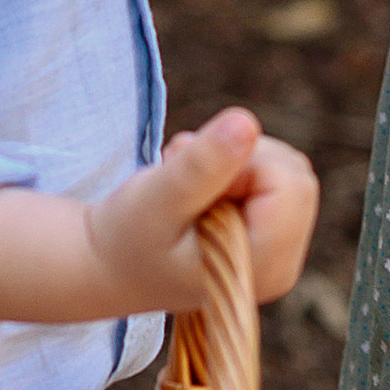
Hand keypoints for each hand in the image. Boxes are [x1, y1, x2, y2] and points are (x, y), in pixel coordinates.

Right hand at [0, 108, 321, 327]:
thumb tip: (247, 121)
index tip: (192, 179)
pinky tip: (193, 196)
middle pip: (293, 171)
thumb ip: (201, 165)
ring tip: (184, 190)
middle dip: (239, 162)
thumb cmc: (119, 238)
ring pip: (281, 168)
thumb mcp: (154, 199)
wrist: (97, 267)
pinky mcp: (264, 237)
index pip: (290, 181)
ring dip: (231, 164)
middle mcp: (281, 267)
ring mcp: (276, 255)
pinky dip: (232, 170)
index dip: (242, 164)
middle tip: (185, 180)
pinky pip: (268, 173)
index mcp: (263, 266)